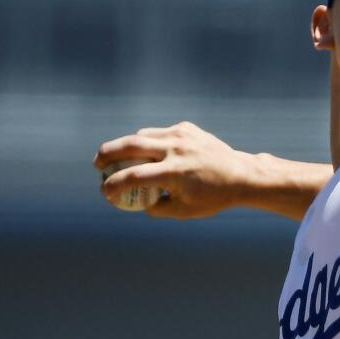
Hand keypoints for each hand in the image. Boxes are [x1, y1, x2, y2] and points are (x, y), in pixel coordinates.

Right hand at [94, 121, 251, 218]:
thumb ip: (156, 208)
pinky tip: (146, 152)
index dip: (113, 185)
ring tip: (115, 156)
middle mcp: (176, 150)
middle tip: (97, 163)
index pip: (134, 177)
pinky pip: (159, 133)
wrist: (241, 175)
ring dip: (125, 145)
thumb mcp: (184, 211)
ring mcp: (181, 135)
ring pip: (142, 135)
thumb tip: (135, 203)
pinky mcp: (186, 127)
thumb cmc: (213, 197)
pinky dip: (149, 142)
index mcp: (175, 172)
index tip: (104, 191)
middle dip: (107, 153)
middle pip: (130, 145)